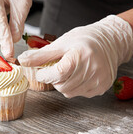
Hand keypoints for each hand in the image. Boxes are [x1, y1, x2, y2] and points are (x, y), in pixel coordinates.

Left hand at [18, 15, 132, 97]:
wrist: (110, 42)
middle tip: (56, 68)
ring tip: (69, 70)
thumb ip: (41, 55)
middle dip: (53, 79)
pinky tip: (78, 75)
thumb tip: (22, 61)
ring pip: (69, 92)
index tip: (41, 72)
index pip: (58, 73)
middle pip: (61, 85)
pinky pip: (79, 94)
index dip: (45, 75)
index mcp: (80, 55)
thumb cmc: (84, 39)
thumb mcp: (61, 43)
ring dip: (63, 84)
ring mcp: (98, 80)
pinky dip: (74, 87)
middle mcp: (92, 69)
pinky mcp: (102, 87)